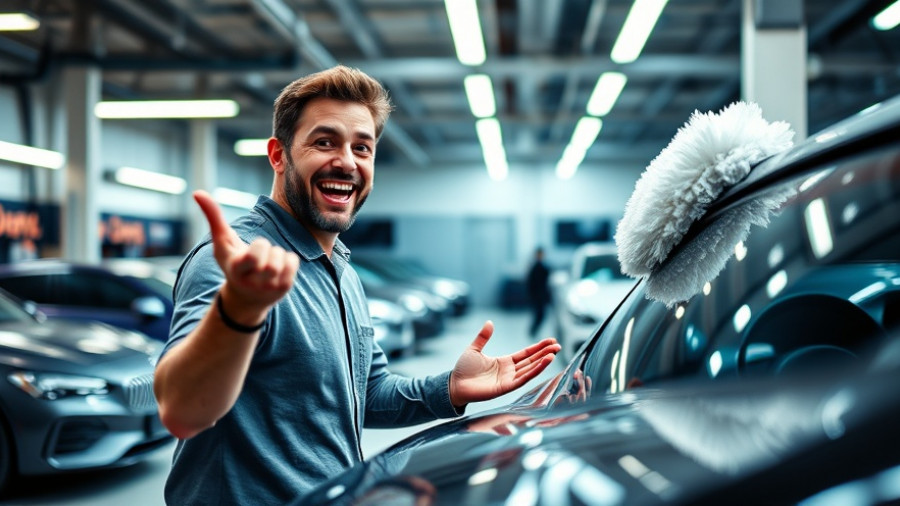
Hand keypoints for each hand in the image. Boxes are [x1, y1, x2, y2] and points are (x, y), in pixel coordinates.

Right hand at [193, 190, 298, 316]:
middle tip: (259, 254)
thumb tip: (197, 193)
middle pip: (271, 258)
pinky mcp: (283, 288)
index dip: (258, 248)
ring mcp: (269, 287)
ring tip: (266, 260)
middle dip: (267, 248)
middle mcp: (253, 281)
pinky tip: (278, 267)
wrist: (246, 298)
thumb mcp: (222, 242)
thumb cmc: (232, 262)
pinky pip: (293, 261)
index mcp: (236, 269)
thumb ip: (213, 217)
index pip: (254, 258)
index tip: (249, 254)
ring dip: (276, 253)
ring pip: (282, 258)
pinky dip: (288, 259)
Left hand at [449, 321, 560, 407]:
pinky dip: (534, 371)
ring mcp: (508, 380)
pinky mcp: (505, 388)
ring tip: (554, 353)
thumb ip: (483, 337)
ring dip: (543, 361)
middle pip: (531, 361)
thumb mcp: (474, 349)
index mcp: (504, 362)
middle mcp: (509, 371)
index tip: (550, 341)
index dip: (537, 348)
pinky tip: (544, 363)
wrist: (454, 384)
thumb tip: (489, 322)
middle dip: (545, 353)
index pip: (525, 354)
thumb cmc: (463, 369)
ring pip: (530, 369)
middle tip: (558, 345)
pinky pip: (523, 379)